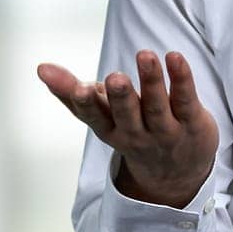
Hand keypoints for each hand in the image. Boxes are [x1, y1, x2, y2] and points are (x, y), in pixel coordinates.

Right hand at [37, 50, 217, 208]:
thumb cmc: (130, 132)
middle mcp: (136, 134)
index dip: (86, 104)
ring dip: (151, 80)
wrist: (177, 175)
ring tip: (145, 55)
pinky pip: (186, 99)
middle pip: (127, 115)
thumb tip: (40, 67)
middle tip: (115, 77)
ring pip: (157, 106)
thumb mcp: (100, 117)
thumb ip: (70, 93)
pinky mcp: (192, 123)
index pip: (94, 118)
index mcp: (110, 130)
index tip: (80, 88)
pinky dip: (181, 78)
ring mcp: (166, 131)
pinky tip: (174, 57)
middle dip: (120, 97)